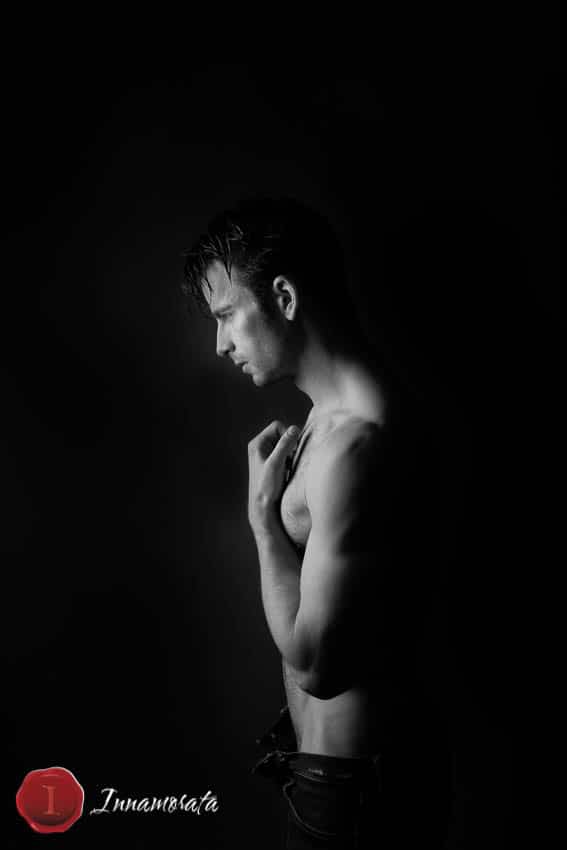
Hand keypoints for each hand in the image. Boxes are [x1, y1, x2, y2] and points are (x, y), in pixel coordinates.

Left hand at [247, 420, 299, 534]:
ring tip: (287, 467)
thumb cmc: (267, 486)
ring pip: (285, 446)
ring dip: (290, 454)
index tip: (291, 450)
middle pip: (282, 435)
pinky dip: (289, 461)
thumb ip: (285, 444)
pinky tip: (287, 471)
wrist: (263, 507)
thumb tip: (294, 429)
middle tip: (290, 460)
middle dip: (289, 446)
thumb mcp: (277, 463)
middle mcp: (260, 447)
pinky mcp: (272, 464)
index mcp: (257, 444)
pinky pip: (286, 455)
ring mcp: (266, 456)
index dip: (287, 435)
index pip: (277, 426)